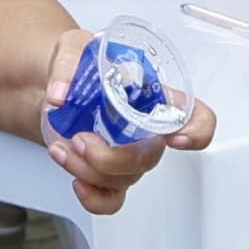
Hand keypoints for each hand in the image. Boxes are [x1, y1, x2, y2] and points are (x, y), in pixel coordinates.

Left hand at [34, 29, 214, 211]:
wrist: (51, 88)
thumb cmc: (77, 66)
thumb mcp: (72, 48)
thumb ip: (67, 65)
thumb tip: (59, 94)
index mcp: (153, 97)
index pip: (196, 117)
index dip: (197, 132)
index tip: (176, 138)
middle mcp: (147, 131)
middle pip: (151, 157)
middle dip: (113, 157)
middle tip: (81, 139)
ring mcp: (128, 156)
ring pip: (124, 178)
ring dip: (87, 168)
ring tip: (61, 148)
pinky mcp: (105, 174)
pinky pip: (110, 200)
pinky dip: (93, 198)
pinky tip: (76, 182)